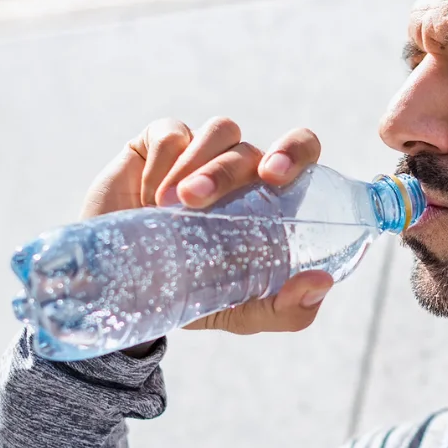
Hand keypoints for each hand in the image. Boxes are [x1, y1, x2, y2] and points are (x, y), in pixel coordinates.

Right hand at [80, 117, 333, 342]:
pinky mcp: (160, 142)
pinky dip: (162, 163)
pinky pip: (172, 134)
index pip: (300, 152)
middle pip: (254, 146)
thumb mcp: (242, 313)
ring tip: (168, 207)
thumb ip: (287, 309)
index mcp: (271, 198)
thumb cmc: (194, 294)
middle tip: (200, 197)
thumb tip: (322, 283)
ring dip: (195, 168)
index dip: (295, 150)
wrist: (125, 291)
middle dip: (230, 167)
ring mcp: (202, 151)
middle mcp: (242, 169)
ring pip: (217, 134)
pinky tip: (148, 197)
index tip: (274, 176)